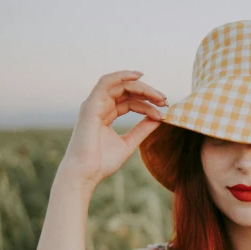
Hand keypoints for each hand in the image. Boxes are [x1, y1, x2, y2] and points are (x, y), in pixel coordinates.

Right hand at [59, 70, 167, 188]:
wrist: (85, 174)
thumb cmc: (102, 163)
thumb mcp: (128, 144)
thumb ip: (142, 130)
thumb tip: (159, 118)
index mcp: (105, 115)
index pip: (130, 102)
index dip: (148, 105)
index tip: (163, 113)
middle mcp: (99, 107)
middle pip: (126, 91)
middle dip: (148, 93)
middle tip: (165, 100)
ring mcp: (94, 105)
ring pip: (120, 85)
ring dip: (141, 87)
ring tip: (158, 95)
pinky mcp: (91, 105)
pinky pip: (106, 82)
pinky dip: (122, 76)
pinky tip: (139, 76)